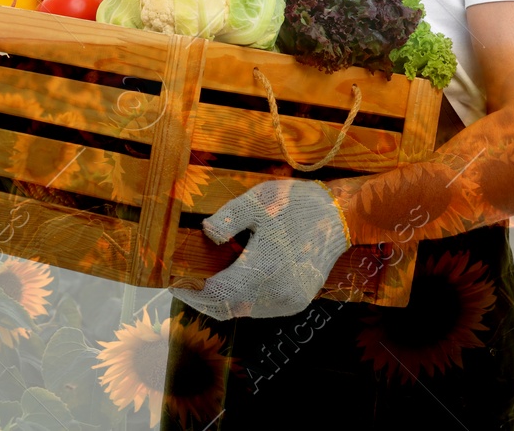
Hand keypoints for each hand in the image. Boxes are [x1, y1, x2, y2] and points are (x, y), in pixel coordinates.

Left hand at [171, 179, 351, 319]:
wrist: (340, 217)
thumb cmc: (296, 205)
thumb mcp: (258, 201)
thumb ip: (229, 218)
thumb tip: (206, 234)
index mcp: (264, 269)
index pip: (217, 293)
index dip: (192, 290)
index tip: (174, 281)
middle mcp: (277, 293)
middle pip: (227, 309)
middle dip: (202, 300)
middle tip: (183, 284)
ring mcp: (289, 302)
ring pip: (243, 312)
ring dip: (221, 302)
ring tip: (202, 284)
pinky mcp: (297, 302)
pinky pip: (260, 309)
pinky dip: (240, 301)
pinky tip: (230, 284)